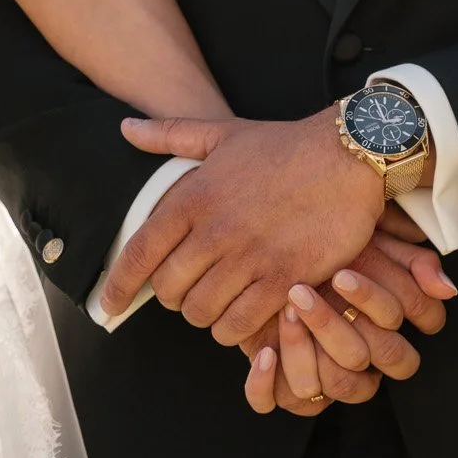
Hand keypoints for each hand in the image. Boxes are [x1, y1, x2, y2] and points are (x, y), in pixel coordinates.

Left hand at [103, 111, 385, 345]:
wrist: (350, 154)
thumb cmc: (286, 146)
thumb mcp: (223, 133)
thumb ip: (170, 134)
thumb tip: (126, 128)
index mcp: (193, 196)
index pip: (139, 253)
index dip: (117, 287)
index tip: (106, 306)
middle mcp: (215, 230)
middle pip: (169, 292)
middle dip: (174, 298)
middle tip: (192, 291)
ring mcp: (250, 257)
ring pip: (202, 313)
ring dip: (207, 315)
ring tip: (221, 303)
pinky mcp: (284, 279)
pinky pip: (242, 324)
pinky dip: (238, 329)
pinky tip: (247, 317)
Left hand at [243, 243, 457, 417]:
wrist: (270, 257)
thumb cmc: (331, 254)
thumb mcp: (375, 249)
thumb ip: (414, 265)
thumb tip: (446, 289)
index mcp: (383, 344)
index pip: (401, 357)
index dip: (375, 315)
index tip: (343, 274)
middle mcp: (353, 369)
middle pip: (357, 368)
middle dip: (330, 329)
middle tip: (302, 291)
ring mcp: (316, 380)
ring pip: (318, 387)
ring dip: (299, 350)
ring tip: (285, 309)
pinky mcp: (276, 385)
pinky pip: (271, 402)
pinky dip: (263, 384)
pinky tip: (264, 352)